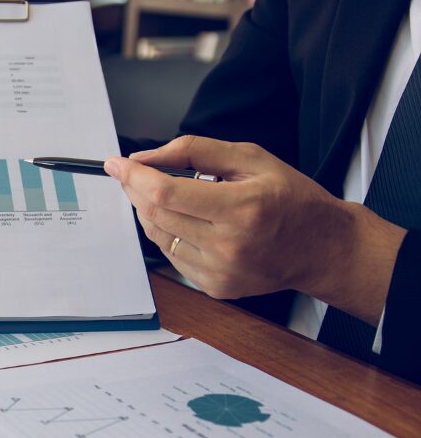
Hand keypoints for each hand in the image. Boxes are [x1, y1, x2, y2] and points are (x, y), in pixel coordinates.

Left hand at [105, 136, 404, 322]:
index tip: (116, 164)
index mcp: (241, 208)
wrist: (322, 248)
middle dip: (135, 189)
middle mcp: (228, 245)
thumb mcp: (250, 157)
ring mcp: (220, 272)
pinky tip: (184, 220)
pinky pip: (171, 256)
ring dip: (148, 211)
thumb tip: (144, 157)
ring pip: (157, 236)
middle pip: (155, 214)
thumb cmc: (290, 198)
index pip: (165, 193)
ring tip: (161, 193)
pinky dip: (166, 233)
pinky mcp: (215, 288)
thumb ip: (193, 150)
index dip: (133, 176)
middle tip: (132, 174)